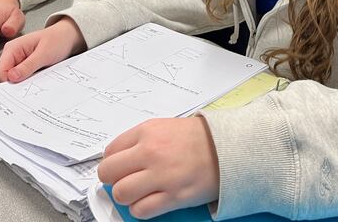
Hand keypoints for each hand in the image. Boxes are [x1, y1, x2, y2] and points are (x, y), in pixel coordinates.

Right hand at [0, 17, 85, 82]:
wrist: (67, 37)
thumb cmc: (57, 40)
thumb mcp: (44, 54)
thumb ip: (27, 65)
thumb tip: (11, 77)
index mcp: (12, 49)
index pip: (0, 72)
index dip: (9, 82)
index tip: (22, 86)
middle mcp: (12, 55)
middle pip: (5, 78)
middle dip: (17, 84)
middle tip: (33, 82)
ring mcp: (18, 62)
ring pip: (14, 80)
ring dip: (24, 83)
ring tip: (38, 77)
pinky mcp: (24, 67)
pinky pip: (22, 79)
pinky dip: (30, 81)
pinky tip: (39, 78)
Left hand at [98, 117, 219, 218]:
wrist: (228, 148)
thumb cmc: (199, 138)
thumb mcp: (164, 127)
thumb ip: (140, 140)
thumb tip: (119, 158)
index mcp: (147, 132)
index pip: (110, 151)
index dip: (113, 162)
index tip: (119, 167)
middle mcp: (150, 152)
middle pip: (109, 173)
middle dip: (113, 179)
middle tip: (124, 180)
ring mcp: (161, 175)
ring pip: (121, 193)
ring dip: (127, 196)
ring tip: (139, 192)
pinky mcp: (173, 196)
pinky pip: (141, 210)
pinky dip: (142, 209)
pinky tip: (151, 201)